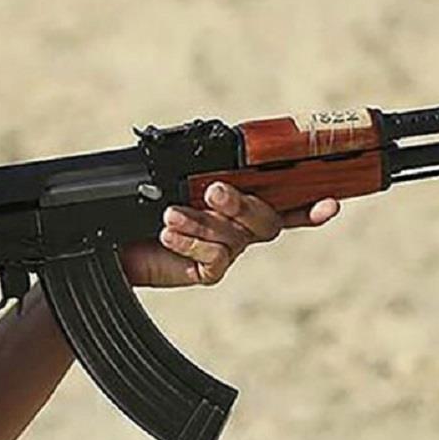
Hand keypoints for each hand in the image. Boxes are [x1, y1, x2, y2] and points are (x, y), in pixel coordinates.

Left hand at [119, 183, 339, 287]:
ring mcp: (228, 250)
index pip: (287, 200)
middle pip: (267, 219)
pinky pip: (216, 258)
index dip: (312, 205)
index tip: (331, 203)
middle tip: (214, 191)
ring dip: (203, 222)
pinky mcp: (209, 271)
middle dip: (242, 204)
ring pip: (236, 237)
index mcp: (240, 199)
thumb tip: (215, 168)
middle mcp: (240, 226)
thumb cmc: (139, 207)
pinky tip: (169, 233)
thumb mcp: (169, 181)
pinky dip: (192, 243)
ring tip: (171, 214)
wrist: (107, 243)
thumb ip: (199, 172)